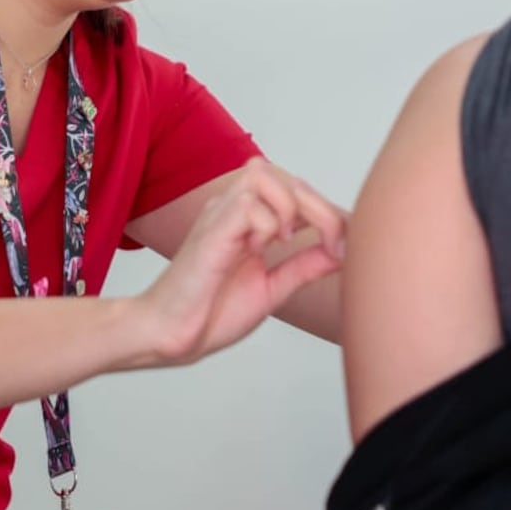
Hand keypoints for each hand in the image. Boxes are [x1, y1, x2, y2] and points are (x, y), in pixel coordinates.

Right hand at [138, 159, 345, 366]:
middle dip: (318, 206)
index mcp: (246, 220)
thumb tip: (341, 251)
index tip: (340, 249)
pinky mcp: (210, 233)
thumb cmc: (209, 312)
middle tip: (331, 244)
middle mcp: (231, 210)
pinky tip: (259, 250)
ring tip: (288, 241)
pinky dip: (265, 224)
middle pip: (282, 175)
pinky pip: (245, 205)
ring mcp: (218, 217)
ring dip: (289, 205)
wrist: (169, 335)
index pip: (292, 188)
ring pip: (261, 175)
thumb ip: (302, 266)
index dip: (324, 209)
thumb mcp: (272, 288)